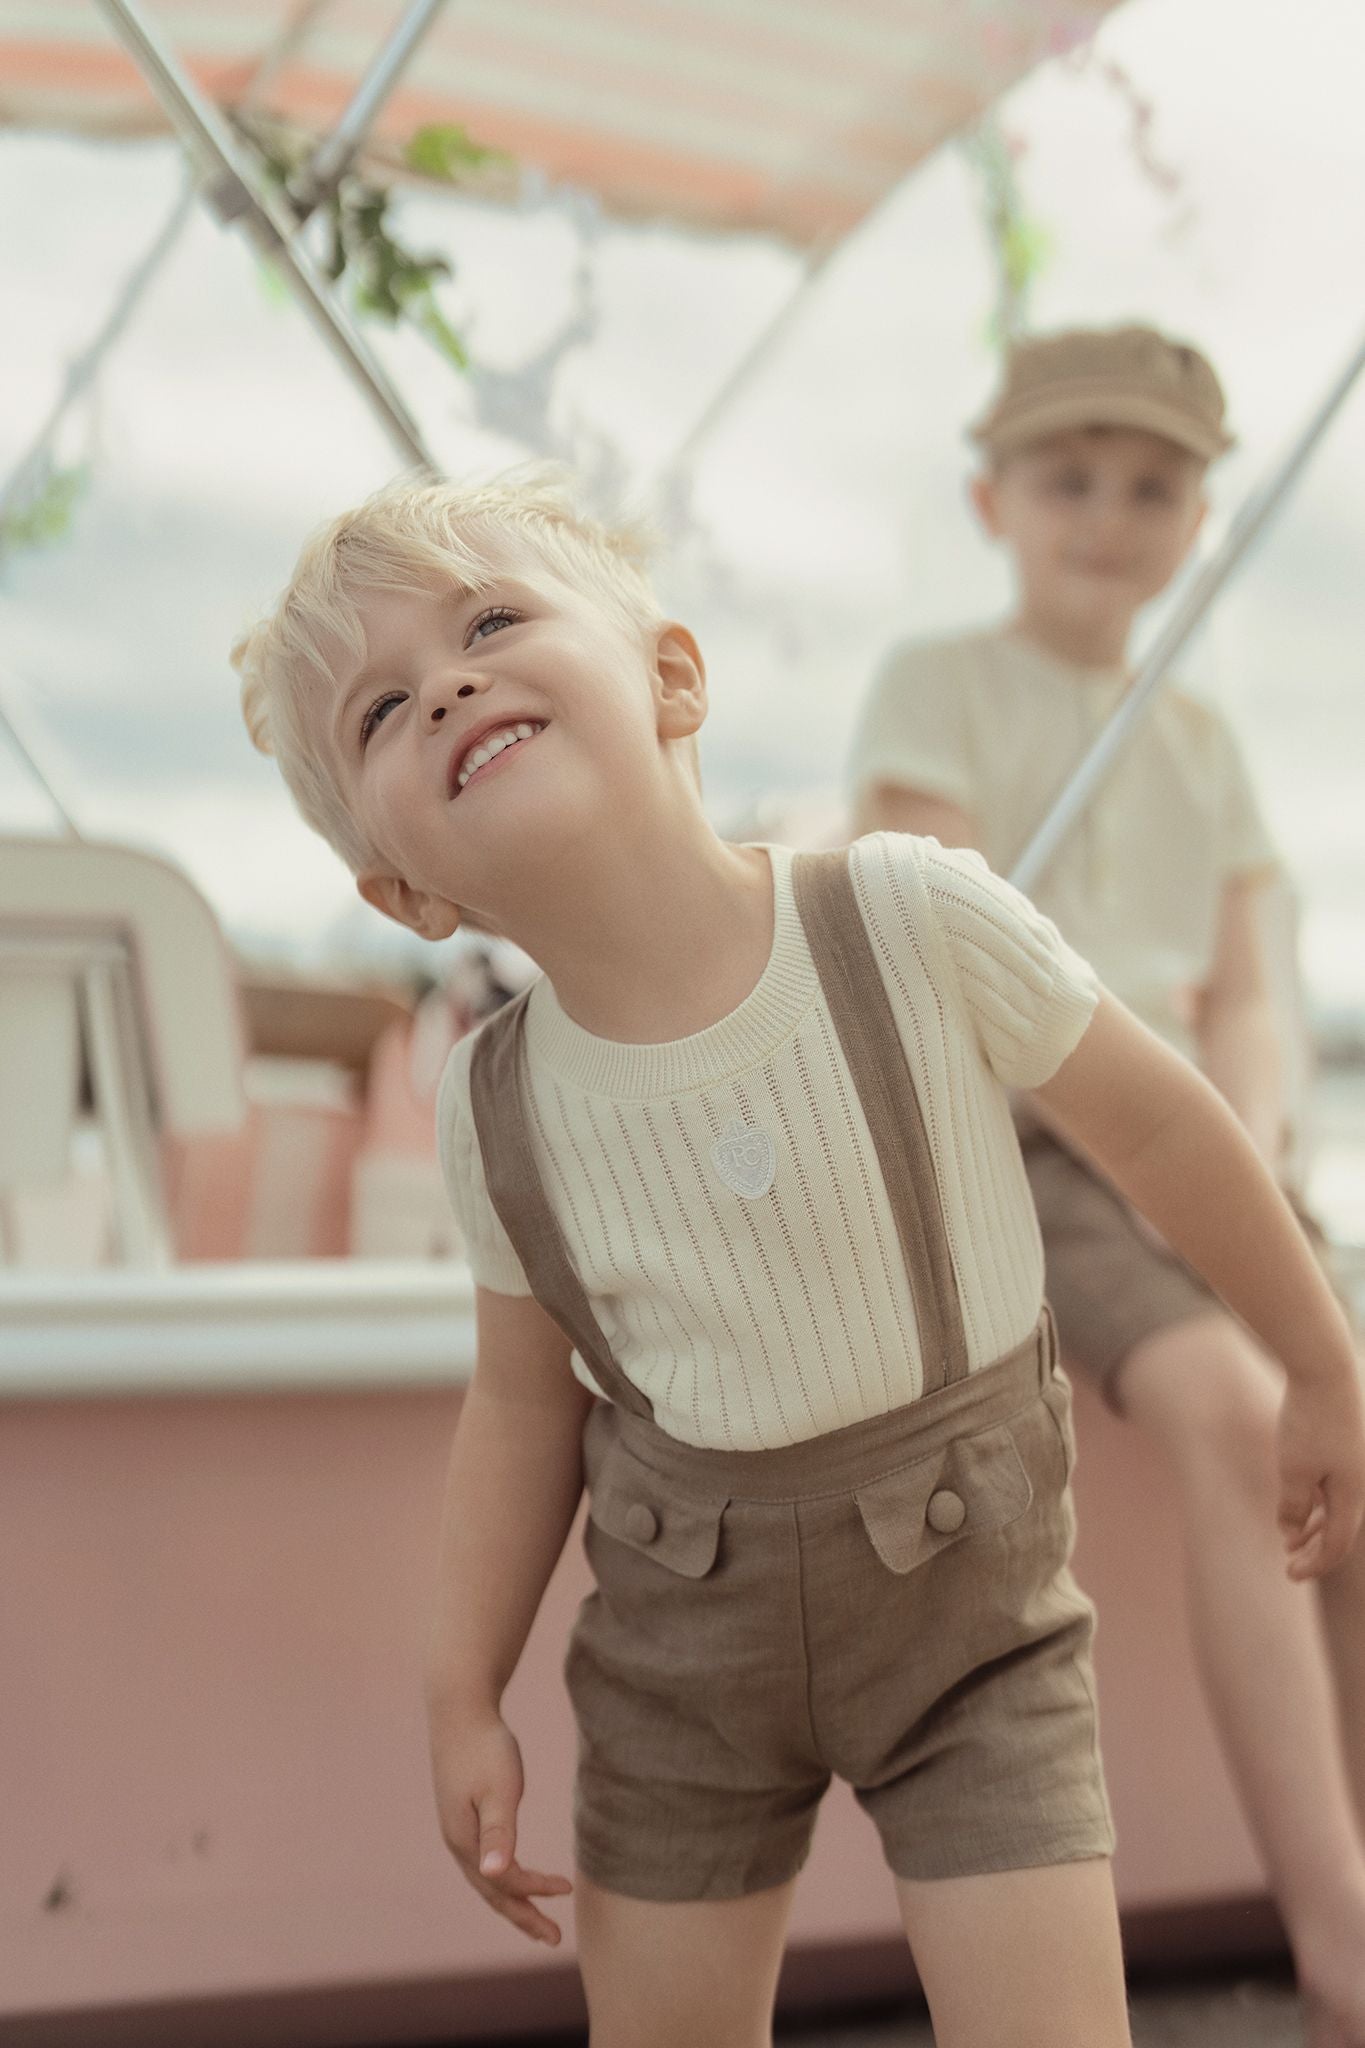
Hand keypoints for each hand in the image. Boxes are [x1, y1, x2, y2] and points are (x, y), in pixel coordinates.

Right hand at [429, 1706, 571, 1943]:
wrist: (459, 1709)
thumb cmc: (483, 1747)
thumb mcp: (498, 1788)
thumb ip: (499, 1832)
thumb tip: (495, 1875)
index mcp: (465, 1841)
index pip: (505, 1881)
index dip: (535, 1890)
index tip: (567, 1889)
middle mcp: (458, 1843)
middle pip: (492, 1893)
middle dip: (522, 1917)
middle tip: (553, 1939)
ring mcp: (457, 1830)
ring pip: (486, 1880)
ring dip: (511, 1901)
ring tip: (535, 1917)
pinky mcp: (461, 1815)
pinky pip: (483, 1860)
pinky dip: (501, 1878)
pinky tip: (512, 1874)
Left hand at [1277, 1372, 1364, 1579]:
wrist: (1326, 1369)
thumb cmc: (1308, 1420)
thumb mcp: (1293, 1469)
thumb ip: (1293, 1506)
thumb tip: (1290, 1534)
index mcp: (1354, 1495)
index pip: (1337, 1545)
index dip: (1314, 1564)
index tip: (1289, 1575)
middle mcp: (1363, 1483)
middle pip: (1341, 1530)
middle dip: (1314, 1549)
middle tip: (1290, 1564)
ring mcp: (1358, 1463)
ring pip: (1339, 1506)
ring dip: (1315, 1524)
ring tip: (1291, 1536)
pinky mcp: (1349, 1445)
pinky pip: (1337, 1484)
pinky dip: (1320, 1499)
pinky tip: (1302, 1500)